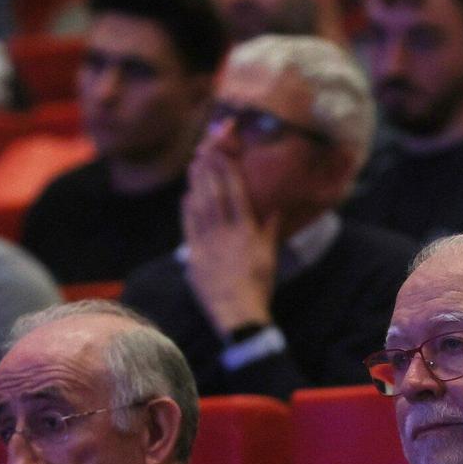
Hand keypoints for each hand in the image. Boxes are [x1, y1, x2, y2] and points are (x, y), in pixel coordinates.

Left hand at [182, 147, 276, 336]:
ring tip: (194, 166)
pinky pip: (188, 227)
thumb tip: (276, 207)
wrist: (238, 314)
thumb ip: (269, 230)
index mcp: (247, 232)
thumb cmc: (258, 286)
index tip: (223, 153)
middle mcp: (226, 234)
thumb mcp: (269, 256)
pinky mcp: (194, 256)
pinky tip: (187, 197)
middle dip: (209, 170)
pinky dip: (187, 210)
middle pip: (215, 195)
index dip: (228, 171)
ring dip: (196, 184)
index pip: (236, 193)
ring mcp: (207, 244)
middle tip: (204, 150)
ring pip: (200, 207)